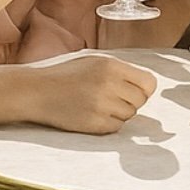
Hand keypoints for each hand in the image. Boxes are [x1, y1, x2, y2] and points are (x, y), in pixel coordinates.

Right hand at [24, 52, 157, 133]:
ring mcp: (102, 105)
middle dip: (131, 101)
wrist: (39, 91)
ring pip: (129, 115)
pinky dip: (109, 124)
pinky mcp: (95, 123)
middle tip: (112, 98)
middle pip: (141, 100)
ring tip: (99, 105)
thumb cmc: (67, 75)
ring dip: (119, 113)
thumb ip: (120, 70)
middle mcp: (110, 84)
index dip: (143, 88)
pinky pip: (116, 127)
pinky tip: (94, 114)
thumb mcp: (94, 61)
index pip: (149, 82)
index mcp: (112, 65)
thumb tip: (146, 85)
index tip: (134, 89)